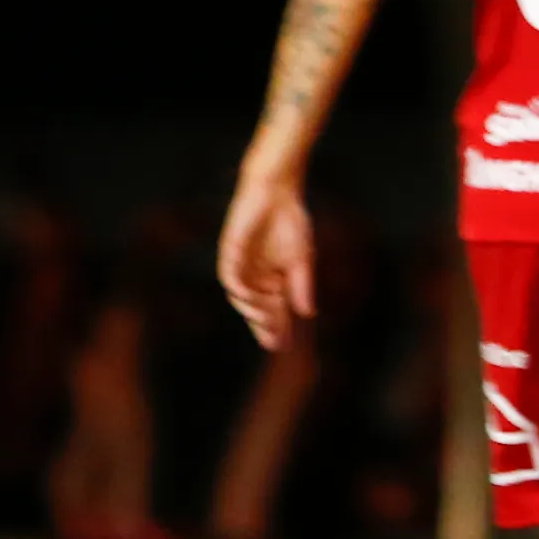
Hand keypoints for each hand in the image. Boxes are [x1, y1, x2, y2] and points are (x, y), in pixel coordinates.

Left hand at [215, 168, 315, 351]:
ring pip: (241, 297)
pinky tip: (251, 297)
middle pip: (256, 308)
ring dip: (253, 310)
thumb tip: (308, 313)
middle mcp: (253, 276)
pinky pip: (230, 277)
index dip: (277, 328)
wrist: (277, 192)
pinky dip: (240, 289)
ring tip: (267, 320)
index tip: (284, 346)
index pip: (272, 310)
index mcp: (271, 279)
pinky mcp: (230, 253)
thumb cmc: (290, 222)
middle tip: (274, 341)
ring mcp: (240, 266)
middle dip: (264, 326)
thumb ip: (303, 285)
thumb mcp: (302, 259)